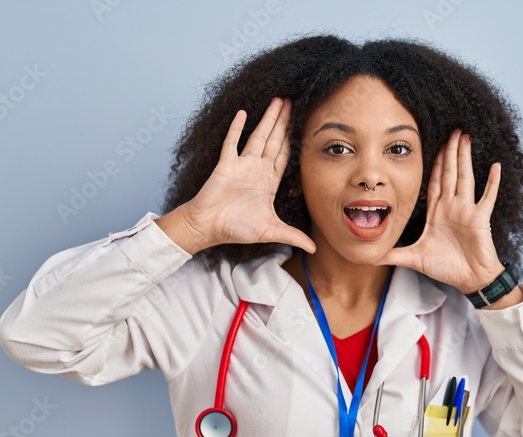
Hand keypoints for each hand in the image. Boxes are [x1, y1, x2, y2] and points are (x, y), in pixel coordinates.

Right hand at [157, 97, 315, 255]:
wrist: (209, 227)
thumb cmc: (236, 228)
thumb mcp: (270, 231)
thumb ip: (292, 235)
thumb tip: (313, 249)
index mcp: (268, 181)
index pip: (285, 156)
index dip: (293, 140)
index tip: (303, 124)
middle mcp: (256, 169)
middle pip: (274, 140)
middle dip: (284, 122)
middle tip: (294, 101)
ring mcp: (241, 164)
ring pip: (258, 136)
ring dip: (268, 119)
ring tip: (278, 101)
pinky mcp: (225, 165)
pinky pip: (232, 143)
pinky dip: (237, 129)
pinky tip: (244, 113)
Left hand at [375, 129, 502, 292]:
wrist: (469, 279)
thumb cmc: (446, 267)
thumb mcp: (414, 258)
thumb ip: (394, 254)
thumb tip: (371, 257)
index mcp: (438, 212)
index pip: (435, 182)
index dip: (434, 164)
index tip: (433, 146)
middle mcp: (453, 207)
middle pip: (450, 173)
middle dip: (449, 152)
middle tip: (451, 131)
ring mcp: (467, 211)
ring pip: (465, 178)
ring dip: (465, 158)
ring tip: (465, 138)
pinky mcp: (480, 219)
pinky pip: (487, 197)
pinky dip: (492, 182)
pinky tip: (495, 166)